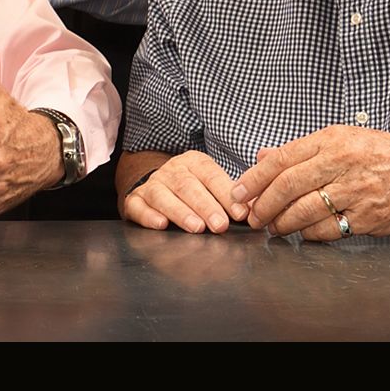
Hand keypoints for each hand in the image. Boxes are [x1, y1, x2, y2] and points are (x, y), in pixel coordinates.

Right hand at [120, 151, 245, 233]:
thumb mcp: (212, 184)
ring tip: (196, 228)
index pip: (211, 176)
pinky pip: (138, 206)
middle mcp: (171, 170)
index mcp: (194, 163)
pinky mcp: (135, 200)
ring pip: (163, 196)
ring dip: (181, 212)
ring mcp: (152, 184)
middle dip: (206, 206)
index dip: (226, 194)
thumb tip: (255, 211)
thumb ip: (232, 195)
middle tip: (220, 226)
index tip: (241, 214)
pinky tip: (160, 225)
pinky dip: (148, 216)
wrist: (158, 185)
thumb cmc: (194, 189)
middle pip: (188, 186)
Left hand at [232, 125, 389, 240]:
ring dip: (282, 223)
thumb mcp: (345, 140)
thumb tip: (262, 157)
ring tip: (274, 227)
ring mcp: (356, 191)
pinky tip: (303, 234)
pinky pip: (328, 230)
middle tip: (253, 216)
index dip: (254, 178)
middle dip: (263, 205)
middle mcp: (343, 163)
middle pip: (288, 186)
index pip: (282, 159)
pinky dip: (310, 235)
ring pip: (305, 211)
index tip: (239, 192)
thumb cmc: (387, 155)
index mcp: (334, 140)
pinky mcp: (368, 217)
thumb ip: (302, 150)